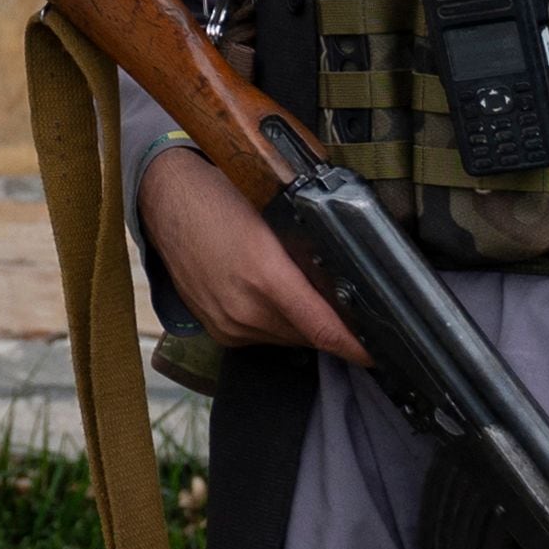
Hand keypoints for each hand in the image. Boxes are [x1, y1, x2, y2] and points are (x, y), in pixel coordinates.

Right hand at [137, 148, 367, 366]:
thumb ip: (313, 248)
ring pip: (290, 339)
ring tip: (306, 291)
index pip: (325, 330)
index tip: (384, 354)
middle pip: (312, 336)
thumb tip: (355, 276)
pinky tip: (274, 296)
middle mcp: (245, 309)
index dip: (360, 348)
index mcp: (265, 276)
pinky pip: (265, 337)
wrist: (164, 199)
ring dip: (305, 324)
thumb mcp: (276, 211)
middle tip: (350, 304)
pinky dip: (278, 323)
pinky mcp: (219, 330)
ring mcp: (229, 324)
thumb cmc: (220, 193)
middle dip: (334, 324)